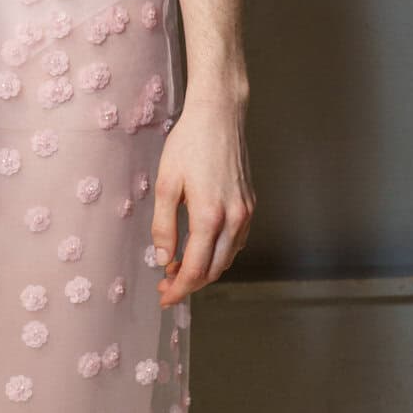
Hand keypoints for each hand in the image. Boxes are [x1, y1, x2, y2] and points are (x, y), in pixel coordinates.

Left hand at [150, 89, 253, 304]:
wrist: (220, 115)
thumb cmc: (188, 144)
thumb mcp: (166, 184)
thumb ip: (163, 225)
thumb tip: (162, 259)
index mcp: (209, 215)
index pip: (195, 268)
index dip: (178, 288)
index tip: (163, 296)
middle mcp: (234, 219)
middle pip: (214, 270)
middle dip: (190, 284)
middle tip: (166, 286)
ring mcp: (246, 212)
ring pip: (227, 258)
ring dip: (205, 270)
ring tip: (179, 268)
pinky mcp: (250, 204)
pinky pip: (237, 242)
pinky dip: (219, 254)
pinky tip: (201, 249)